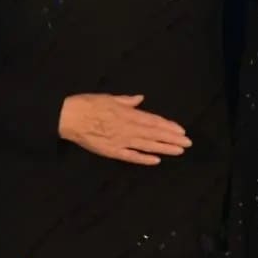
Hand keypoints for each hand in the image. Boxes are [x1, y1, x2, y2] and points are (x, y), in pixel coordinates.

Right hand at [58, 94, 191, 165]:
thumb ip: (126, 100)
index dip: (168, 126)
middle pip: (154, 134)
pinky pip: (130, 156)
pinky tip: (156, 160)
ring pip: (146, 145)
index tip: (181, 130)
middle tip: (188, 143)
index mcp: (127, 113)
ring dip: (164, 148)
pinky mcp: (111, 151)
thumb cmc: (88, 104)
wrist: (69, 117)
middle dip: (172, 139)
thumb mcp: (109, 97)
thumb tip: (140, 99)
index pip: (153, 120)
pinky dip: (143, 159)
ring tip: (179, 151)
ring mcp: (120, 141)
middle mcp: (128, 127)